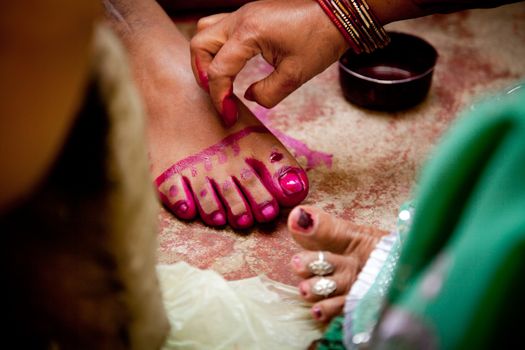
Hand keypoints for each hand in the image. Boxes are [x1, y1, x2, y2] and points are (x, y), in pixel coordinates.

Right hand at [189, 0, 348, 126]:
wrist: (337, 16)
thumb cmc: (319, 41)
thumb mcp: (294, 76)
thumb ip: (267, 93)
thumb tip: (248, 98)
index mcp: (249, 33)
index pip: (218, 69)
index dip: (219, 97)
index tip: (229, 115)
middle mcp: (240, 19)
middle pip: (200, 45)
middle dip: (203, 75)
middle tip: (219, 96)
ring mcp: (243, 14)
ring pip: (205, 32)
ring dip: (206, 58)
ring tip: (219, 80)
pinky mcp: (249, 16)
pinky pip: (219, 28)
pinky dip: (217, 48)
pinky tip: (231, 64)